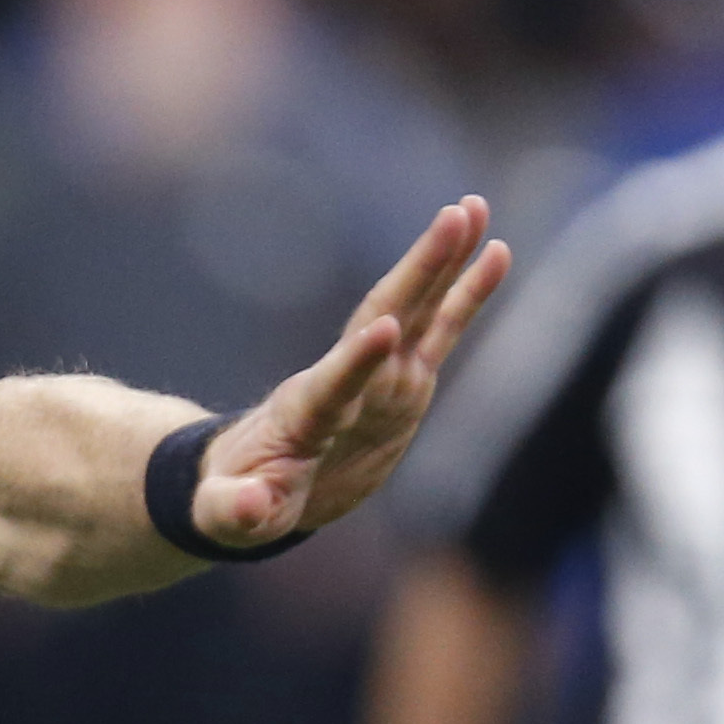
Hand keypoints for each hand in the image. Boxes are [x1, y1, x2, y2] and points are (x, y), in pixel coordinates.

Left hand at [193, 198, 509, 552]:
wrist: (257, 481)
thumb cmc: (239, 499)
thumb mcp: (227, 514)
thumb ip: (236, 509)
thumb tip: (246, 508)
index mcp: (306, 414)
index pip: (335, 384)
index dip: (356, 361)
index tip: (383, 330)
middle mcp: (347, 382)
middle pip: (386, 317)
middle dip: (420, 271)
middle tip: (453, 216)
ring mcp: (380, 378)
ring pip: (417, 310)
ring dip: (446, 261)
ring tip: (473, 208)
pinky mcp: (406, 382)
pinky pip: (444, 331)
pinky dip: (467, 294)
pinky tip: (496, 252)